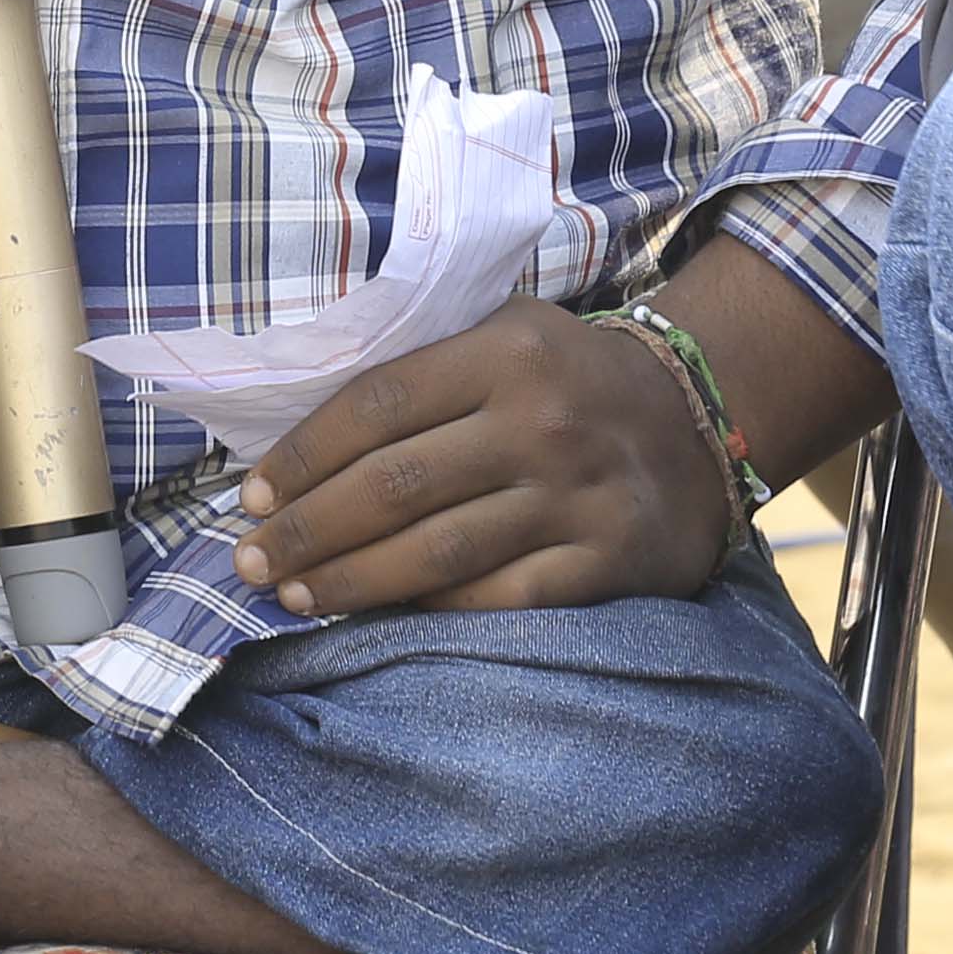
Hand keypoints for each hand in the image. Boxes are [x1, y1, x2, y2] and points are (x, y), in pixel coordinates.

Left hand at [229, 292, 743, 617]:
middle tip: (252, 562)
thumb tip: (300, 436)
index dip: (304, 456)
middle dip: (308, 530)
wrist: (700, 421)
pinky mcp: (609, 559)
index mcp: (506, 350)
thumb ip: (423, 366)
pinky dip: (434, 612)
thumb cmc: (568, 381)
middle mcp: (543, 419)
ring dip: (353, 581)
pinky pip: (501, 599)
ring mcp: (578, 494)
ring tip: (295, 597)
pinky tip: (385, 621)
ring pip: (438, 551)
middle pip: (395, 485)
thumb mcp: (508, 332)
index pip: (377, 403)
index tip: (253, 498)